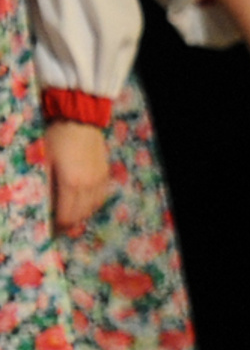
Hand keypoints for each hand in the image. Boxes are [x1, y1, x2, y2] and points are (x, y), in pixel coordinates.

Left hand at [41, 121, 109, 236]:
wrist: (79, 120)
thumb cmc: (57, 139)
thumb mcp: (44, 162)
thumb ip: (46, 185)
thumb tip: (44, 204)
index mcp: (72, 183)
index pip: (67, 213)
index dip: (59, 224)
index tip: (52, 229)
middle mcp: (89, 185)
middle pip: (82, 213)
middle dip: (71, 222)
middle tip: (61, 227)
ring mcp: (100, 179)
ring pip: (94, 206)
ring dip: (83, 214)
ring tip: (73, 217)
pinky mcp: (105, 172)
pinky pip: (101, 195)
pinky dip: (94, 203)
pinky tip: (86, 203)